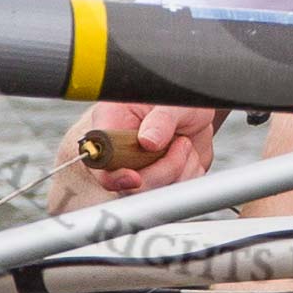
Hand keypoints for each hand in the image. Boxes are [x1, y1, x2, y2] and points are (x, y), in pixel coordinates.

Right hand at [48, 102, 222, 212]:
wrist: (193, 111)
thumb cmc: (173, 100)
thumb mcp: (170, 100)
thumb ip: (161, 118)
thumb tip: (148, 141)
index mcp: (110, 126)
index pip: (99, 163)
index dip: (114, 176)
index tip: (134, 177)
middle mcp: (120, 153)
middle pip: (129, 187)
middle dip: (162, 170)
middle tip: (180, 143)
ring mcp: (139, 170)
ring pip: (155, 192)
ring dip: (179, 170)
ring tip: (183, 143)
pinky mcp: (161, 182)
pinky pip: (175, 191)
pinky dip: (188, 175)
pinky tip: (187, 155)